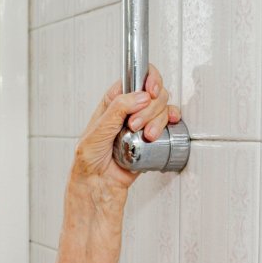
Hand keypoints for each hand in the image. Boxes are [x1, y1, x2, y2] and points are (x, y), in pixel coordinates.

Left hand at [72, 64, 180, 189]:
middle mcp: (129, 109)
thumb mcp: (96, 132)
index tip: (151, 91)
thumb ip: (117, 110)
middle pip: (153, 92)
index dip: (148, 79)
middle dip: (150, 108)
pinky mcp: (152, 137)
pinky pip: (169, 122)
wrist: (98, 185)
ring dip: (159, 120)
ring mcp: (142, 123)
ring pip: (162, 107)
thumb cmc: (89, 160)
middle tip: (135, 126)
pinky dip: (172, 121)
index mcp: (112, 102)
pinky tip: (168, 126)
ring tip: (146, 137)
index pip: (134, 77)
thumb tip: (140, 96)